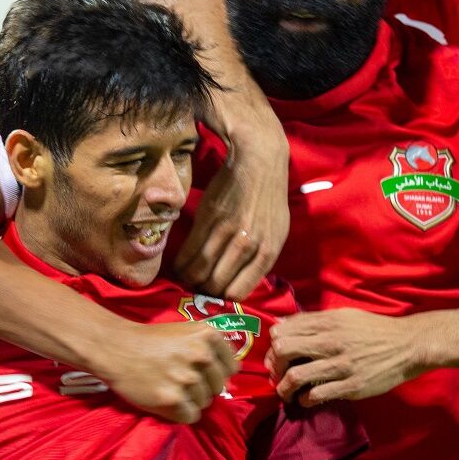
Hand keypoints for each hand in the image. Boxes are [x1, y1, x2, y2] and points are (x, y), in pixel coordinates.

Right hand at [96, 321, 239, 423]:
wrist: (116, 348)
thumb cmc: (152, 340)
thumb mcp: (187, 331)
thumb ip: (211, 346)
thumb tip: (237, 370)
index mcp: (209, 336)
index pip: (231, 368)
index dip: (216, 372)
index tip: (199, 370)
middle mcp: (202, 356)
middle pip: (218, 387)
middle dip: (202, 387)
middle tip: (179, 379)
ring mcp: (187, 379)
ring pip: (204, 403)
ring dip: (189, 400)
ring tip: (169, 386)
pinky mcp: (172, 399)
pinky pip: (190, 416)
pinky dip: (179, 413)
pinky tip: (165, 399)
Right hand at [176, 113, 290, 300]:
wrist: (259, 161)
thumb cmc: (270, 199)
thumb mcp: (278, 232)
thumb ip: (261, 258)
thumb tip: (241, 284)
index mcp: (268, 252)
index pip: (239, 292)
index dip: (224, 298)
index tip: (216, 295)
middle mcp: (248, 245)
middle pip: (216, 285)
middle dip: (204, 291)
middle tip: (197, 288)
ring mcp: (226, 232)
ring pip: (199, 271)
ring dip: (189, 279)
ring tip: (186, 278)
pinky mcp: (207, 218)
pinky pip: (189, 251)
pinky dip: (181, 263)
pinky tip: (180, 265)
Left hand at [267, 308, 422, 405]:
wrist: (407, 346)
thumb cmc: (373, 330)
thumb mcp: (343, 316)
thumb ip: (314, 320)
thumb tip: (283, 325)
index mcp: (327, 323)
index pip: (283, 331)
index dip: (273, 344)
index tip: (277, 354)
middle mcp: (330, 342)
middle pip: (283, 351)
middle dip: (274, 365)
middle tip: (278, 374)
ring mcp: (340, 365)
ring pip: (295, 376)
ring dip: (284, 388)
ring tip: (286, 392)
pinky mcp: (351, 386)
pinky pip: (316, 395)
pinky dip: (305, 399)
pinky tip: (307, 399)